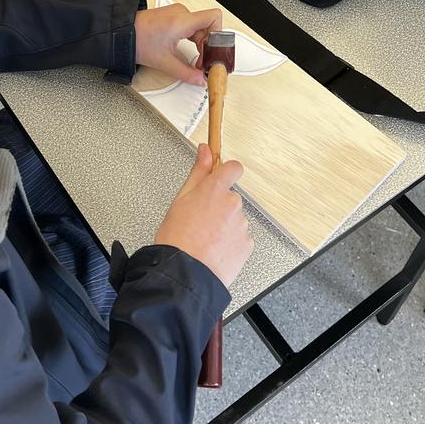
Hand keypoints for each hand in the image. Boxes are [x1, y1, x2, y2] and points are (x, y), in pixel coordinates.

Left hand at [134, 3, 220, 85]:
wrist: (119, 32)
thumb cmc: (137, 41)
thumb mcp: (164, 62)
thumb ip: (186, 73)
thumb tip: (199, 79)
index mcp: (182, 21)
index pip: (214, 17)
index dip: (219, 34)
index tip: (214, 50)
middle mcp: (181, 13)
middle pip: (207, 26)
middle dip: (207, 45)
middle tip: (203, 61)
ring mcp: (176, 13)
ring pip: (199, 26)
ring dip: (199, 43)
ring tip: (194, 58)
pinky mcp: (171, 16)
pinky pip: (189, 25)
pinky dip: (191, 37)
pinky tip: (186, 50)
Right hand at [154, 145, 252, 287]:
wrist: (185, 274)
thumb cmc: (177, 238)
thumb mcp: (181, 198)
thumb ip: (198, 171)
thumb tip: (205, 149)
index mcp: (215, 189)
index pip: (233, 168)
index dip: (226, 172)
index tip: (220, 176)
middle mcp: (232, 203)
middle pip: (230, 198)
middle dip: (218, 207)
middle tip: (200, 221)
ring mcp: (241, 224)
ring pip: (234, 219)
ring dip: (223, 226)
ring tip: (204, 239)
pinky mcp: (247, 244)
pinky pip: (239, 238)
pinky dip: (229, 242)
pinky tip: (213, 249)